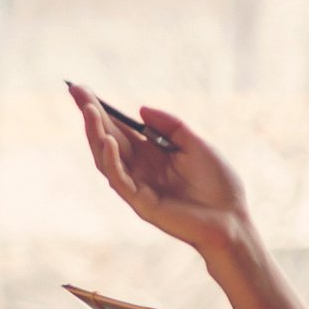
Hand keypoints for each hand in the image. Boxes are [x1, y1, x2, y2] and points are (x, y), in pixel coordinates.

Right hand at [72, 84, 256, 263]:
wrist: (233, 219)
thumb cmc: (219, 184)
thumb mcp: (197, 144)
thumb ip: (170, 126)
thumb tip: (140, 111)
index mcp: (151, 153)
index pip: (120, 128)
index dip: (102, 110)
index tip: (84, 89)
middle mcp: (139, 168)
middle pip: (107, 138)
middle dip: (91, 115)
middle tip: (76, 91)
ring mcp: (137, 185)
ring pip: (106, 158)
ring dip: (95, 134)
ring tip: (89, 111)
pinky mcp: (140, 203)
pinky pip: (120, 179)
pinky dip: (111, 160)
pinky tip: (108, 140)